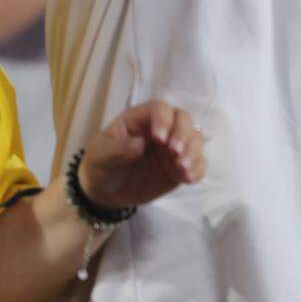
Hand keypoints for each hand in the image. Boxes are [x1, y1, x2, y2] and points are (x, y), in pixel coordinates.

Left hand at [79, 101, 205, 211]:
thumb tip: (140, 144)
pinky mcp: (180, 166)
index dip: (163, 120)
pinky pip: (198, 163)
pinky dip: (197, 169)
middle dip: (183, 134)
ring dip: (193, 152)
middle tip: (176, 153)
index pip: (159, 109)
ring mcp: (173, 148)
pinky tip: (188, 179)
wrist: (105, 192)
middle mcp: (163, 129)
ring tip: (183, 169)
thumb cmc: (101, 165)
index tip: (159, 139)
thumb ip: (118, 149)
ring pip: (195, 139)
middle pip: (183, 119)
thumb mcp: (101, 156)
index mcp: (141, 119)